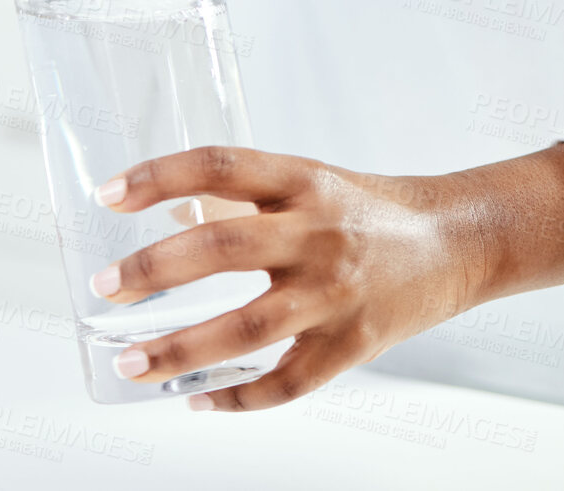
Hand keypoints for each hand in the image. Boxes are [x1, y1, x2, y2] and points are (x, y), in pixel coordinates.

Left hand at [89, 142, 563, 410]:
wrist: (459, 242)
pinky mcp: (354, 345)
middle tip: (104, 287)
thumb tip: (169, 216)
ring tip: (131, 363)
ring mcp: (337, 293)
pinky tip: (197, 398)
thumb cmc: (371, 210)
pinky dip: (239, 397)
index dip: (157, 176)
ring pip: (246, 327)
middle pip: (223, 246)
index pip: (219, 166)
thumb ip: (239, 197)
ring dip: (179, 349)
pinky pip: (289, 382)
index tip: (108, 194)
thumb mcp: (306, 183)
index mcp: (303, 181)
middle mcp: (318, 233)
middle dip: (152, 270)